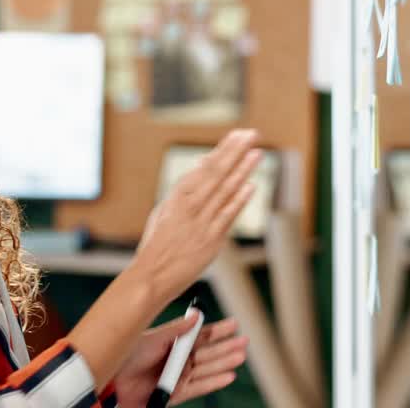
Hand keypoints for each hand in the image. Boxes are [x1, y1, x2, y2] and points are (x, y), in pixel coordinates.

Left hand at [112, 314, 248, 406]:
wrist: (110, 382)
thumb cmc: (126, 357)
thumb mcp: (152, 338)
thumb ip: (176, 330)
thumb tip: (196, 316)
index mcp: (170, 343)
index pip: (199, 335)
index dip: (217, 330)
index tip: (234, 324)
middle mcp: (175, 359)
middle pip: (207, 353)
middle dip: (226, 347)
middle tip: (245, 342)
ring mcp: (175, 377)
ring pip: (206, 369)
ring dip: (224, 363)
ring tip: (241, 356)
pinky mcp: (173, 394)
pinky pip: (198, 387)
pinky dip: (213, 382)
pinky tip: (228, 376)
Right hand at [132, 129, 260, 302]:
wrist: (152, 274)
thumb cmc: (158, 242)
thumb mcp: (165, 210)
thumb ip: (186, 189)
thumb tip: (204, 164)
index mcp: (177, 196)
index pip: (205, 167)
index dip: (223, 150)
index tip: (237, 135)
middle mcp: (190, 206)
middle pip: (216, 173)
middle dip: (235, 152)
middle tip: (251, 134)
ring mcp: (201, 222)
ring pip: (225, 191)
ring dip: (242, 170)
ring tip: (257, 153)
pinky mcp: (211, 240)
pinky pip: (228, 215)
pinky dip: (240, 200)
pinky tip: (251, 186)